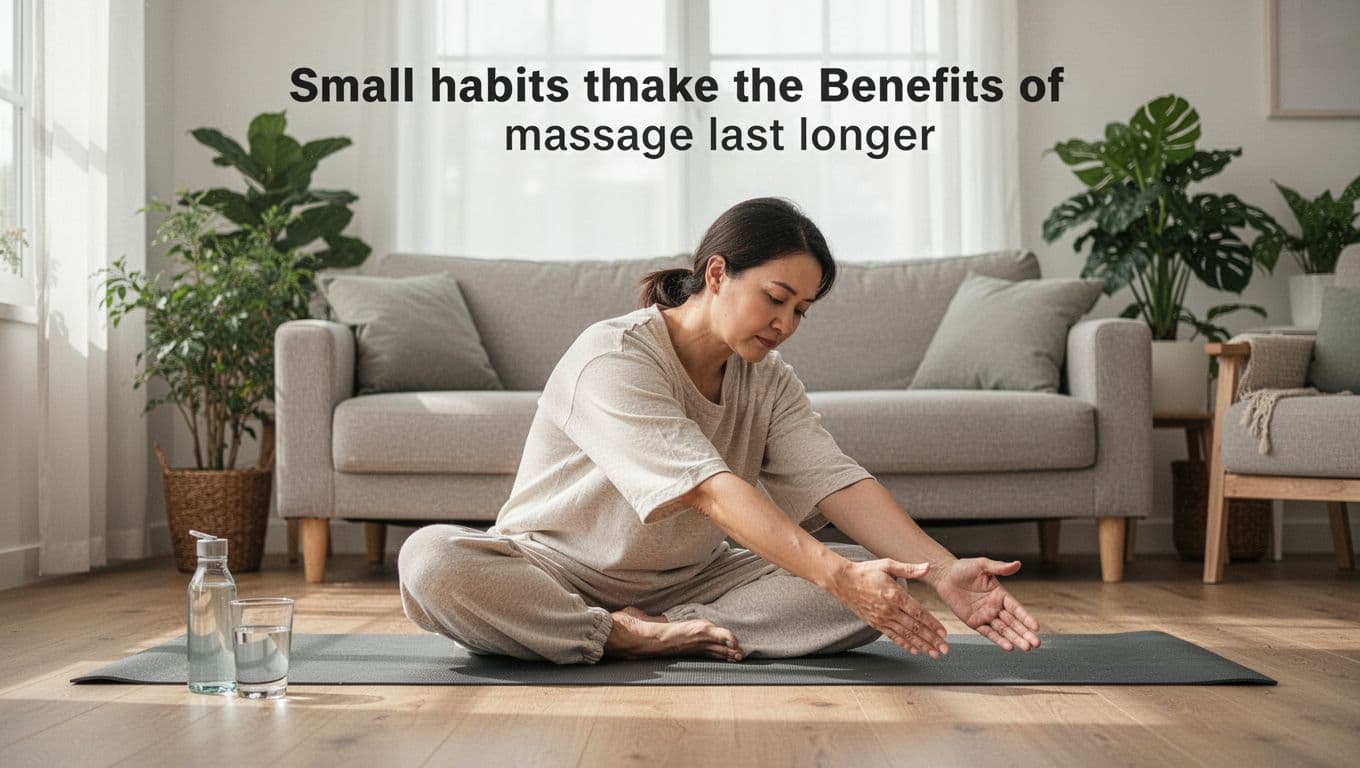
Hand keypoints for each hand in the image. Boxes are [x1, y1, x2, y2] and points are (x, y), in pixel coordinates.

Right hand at [830, 559, 950, 658]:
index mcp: (895, 595)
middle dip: (931, 640)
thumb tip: (927, 567)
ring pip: (905, 635)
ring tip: (933, 653)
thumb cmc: (865, 571)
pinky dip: (904, 644)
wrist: (842, 581)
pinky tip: (914, 650)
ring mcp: (881, 618)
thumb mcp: (887, 565)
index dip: (932, 624)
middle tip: (944, 649)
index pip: (918, 613)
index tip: (943, 633)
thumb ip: (909, 569)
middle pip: (914, 628)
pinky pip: (892, 636)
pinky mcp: (875, 623)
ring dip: (921, 645)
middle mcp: (889, 610)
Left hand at [932, 558, 1040, 650]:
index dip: (1026, 618)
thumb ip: (1000, 567)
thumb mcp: (982, 565)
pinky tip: (1009, 647)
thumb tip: (1018, 564)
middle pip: (1014, 623)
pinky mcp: (974, 622)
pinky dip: (998, 640)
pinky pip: (988, 633)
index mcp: (1000, 594)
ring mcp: (985, 616)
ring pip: (1003, 630)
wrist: (944, 576)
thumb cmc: (963, 568)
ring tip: (1027, 648)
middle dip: (1025, 633)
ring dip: (1015, 639)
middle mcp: (995, 607)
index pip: (1017, 609)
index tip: (1036, 627)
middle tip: (1036, 643)